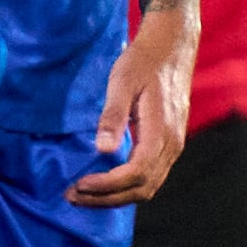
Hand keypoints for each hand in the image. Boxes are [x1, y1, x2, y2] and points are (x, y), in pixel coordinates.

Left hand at [73, 0, 194, 205]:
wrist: (171, 47)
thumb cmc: (143, 62)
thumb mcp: (122, 83)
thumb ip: (112, 117)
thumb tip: (102, 149)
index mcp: (161, 132)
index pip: (135, 174)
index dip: (106, 186)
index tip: (78, 185)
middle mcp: (172, 146)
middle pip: (142, 189)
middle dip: (106, 198)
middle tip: (72, 196)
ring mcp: (173, 147)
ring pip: (148, 187)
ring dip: (115, 196)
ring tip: (83, 194)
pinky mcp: (169, 144)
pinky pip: (151, 177)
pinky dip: (126, 187)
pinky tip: (104, 182)